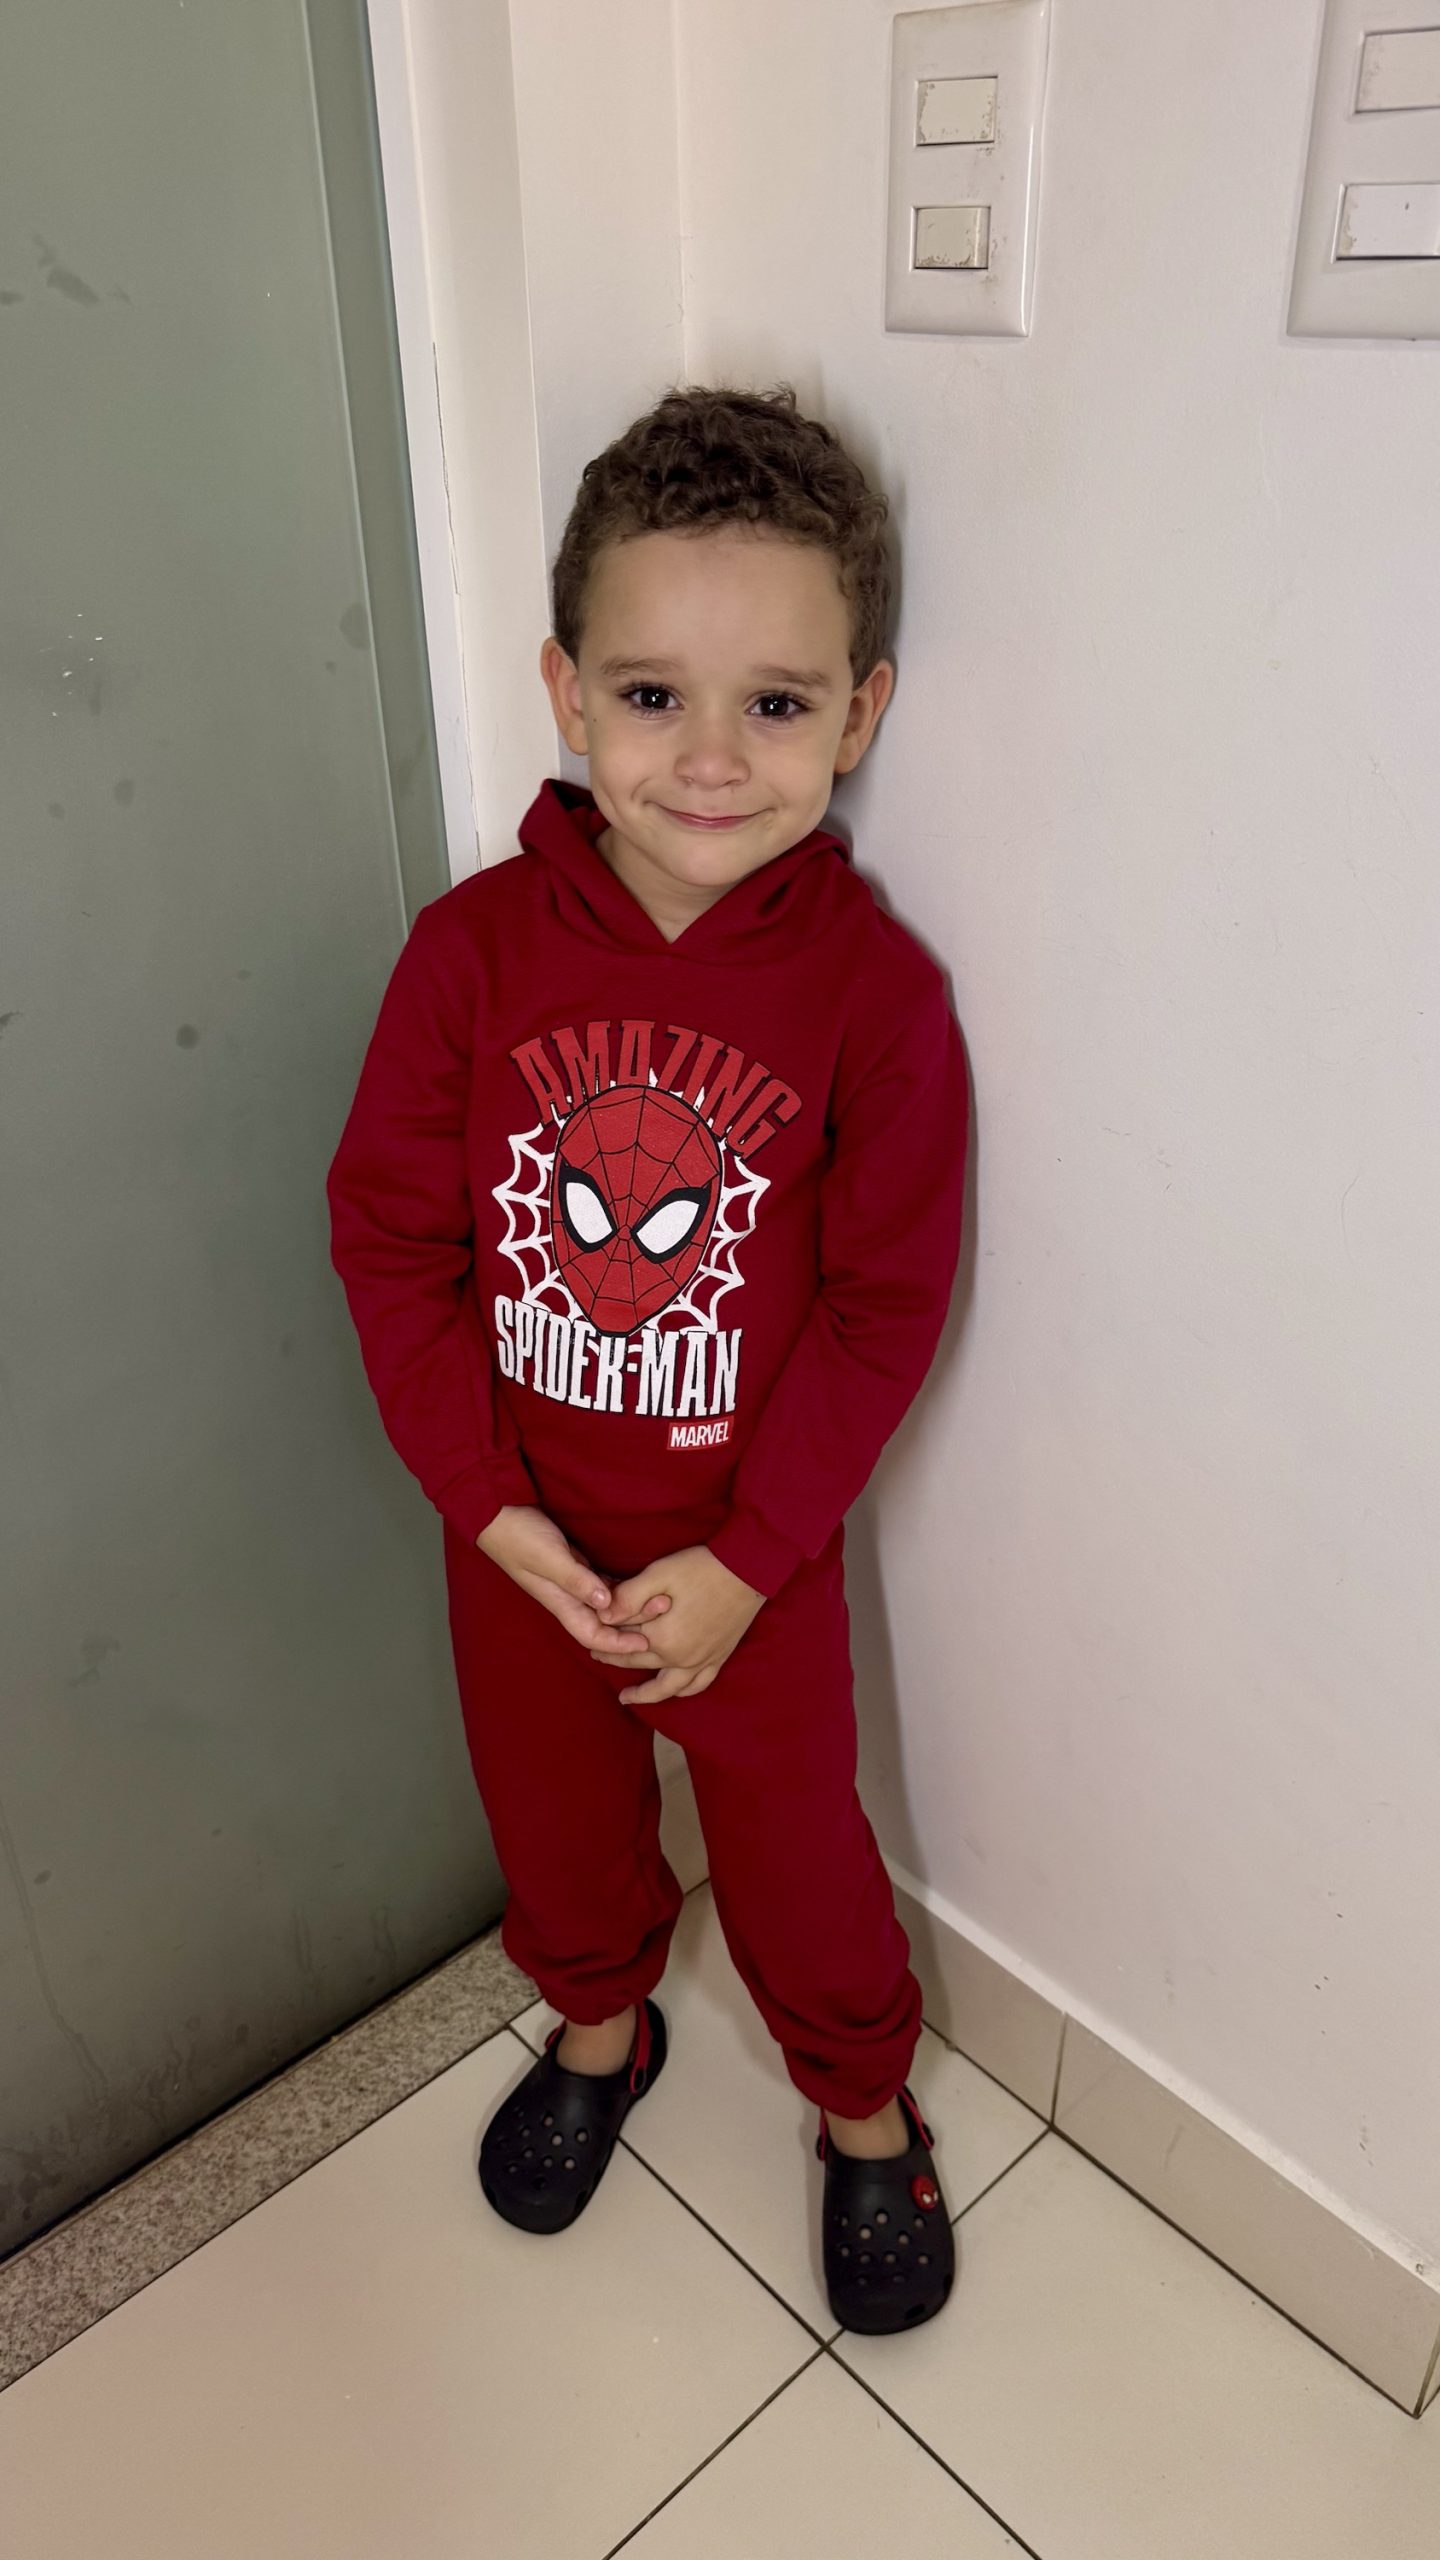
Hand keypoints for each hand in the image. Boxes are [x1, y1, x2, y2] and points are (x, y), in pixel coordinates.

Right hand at [476, 1506, 669, 1655]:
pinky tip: (642, 1583)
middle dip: (634, 1622)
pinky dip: (622, 1587)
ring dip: (632, 1604)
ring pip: (607, 1604)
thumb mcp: (549, 1558)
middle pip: (605, 1622)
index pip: (593, 1635)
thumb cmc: (519, 1536)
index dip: (618, 1644)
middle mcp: (569, 1597)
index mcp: (560, 1602)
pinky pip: (604, 1584)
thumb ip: (576, 1580)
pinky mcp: (576, 1565)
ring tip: (661, 1597)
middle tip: (665, 1607)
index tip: (646, 1642)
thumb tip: (605, 1604)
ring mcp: (573, 1582)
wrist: (499, 1513)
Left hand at [593, 1546, 763, 1703]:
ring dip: (644, 1694)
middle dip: (613, 1657)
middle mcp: (679, 1657)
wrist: (747, 1570)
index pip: (623, 1637)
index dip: (606, 1628)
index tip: (592, 1625)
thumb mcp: (658, 1574)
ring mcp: (701, 1661)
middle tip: (596, 1654)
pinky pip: (697, 1685)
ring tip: (627, 1697)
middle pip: (637, 1661)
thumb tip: (602, 1616)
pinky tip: (673, 1692)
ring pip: (665, 1688)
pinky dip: (681, 1692)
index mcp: (661, 1637)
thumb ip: (627, 1597)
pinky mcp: (718, 1658)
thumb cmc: (700, 1568)